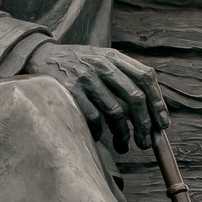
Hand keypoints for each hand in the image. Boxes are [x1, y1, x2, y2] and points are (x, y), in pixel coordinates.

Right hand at [25, 40, 166, 151]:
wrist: (40, 56)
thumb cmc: (76, 64)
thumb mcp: (100, 58)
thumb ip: (122, 74)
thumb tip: (149, 109)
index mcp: (114, 57)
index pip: (145, 78)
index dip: (158, 102)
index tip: (162, 124)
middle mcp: (103, 65)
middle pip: (135, 97)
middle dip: (144, 124)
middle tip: (145, 142)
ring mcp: (86, 78)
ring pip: (116, 112)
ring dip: (123, 135)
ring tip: (123, 146)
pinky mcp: (71, 92)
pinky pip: (95, 119)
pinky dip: (100, 132)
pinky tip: (100, 137)